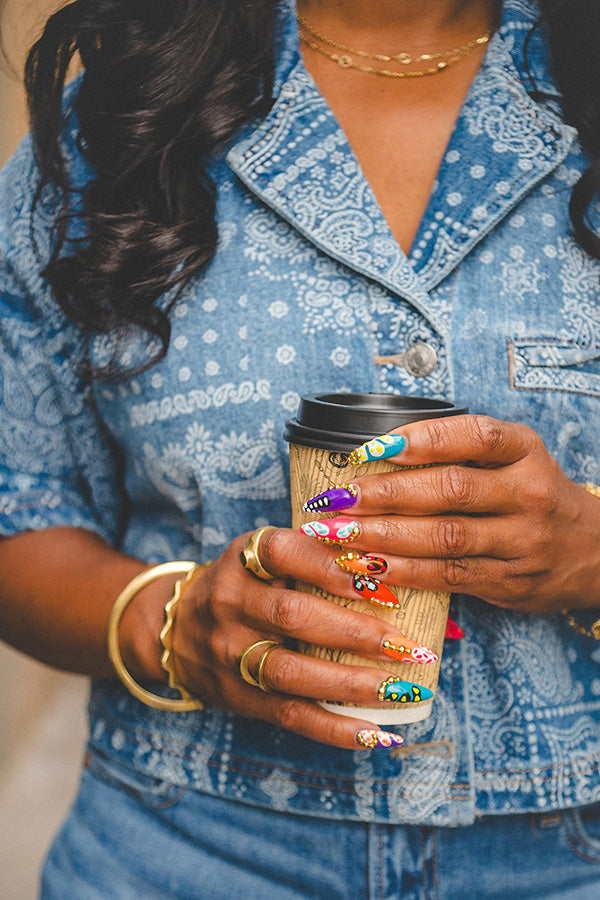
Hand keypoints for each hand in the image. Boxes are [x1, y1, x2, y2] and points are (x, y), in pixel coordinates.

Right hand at [168, 530, 432, 748]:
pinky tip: (375, 733)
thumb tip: (390, 564)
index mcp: (242, 558)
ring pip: (289, 672)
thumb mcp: (262, 556)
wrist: (173, 628)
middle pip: (291, 616)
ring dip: (350, 684)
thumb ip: (312, 555)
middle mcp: (230, 602)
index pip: (282, 551)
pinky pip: (287, 714)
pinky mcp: (236, 696)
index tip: (377, 578)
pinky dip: (333, 727)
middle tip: (408, 646)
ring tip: (401, 690)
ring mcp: (228, 652)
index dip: (328, 565)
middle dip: (355, 632)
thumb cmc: (244, 585)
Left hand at [310, 414, 599, 615]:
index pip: (475, 436)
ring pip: (446, 537)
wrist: (593, 550)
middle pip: (451, 489)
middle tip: (339, 497)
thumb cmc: (532, 495)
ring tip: (339, 533)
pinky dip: (404, 571)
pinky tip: (369, 567)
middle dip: (387, 494)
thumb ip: (462, 452)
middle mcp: (529, 493)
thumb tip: (378, 452)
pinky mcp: (511, 581)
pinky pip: (449, 575)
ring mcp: (523, 541)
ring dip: (385, 536)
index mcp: (525, 451)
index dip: (423, 439)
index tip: (373, 447)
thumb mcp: (514, 460)